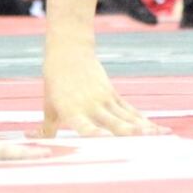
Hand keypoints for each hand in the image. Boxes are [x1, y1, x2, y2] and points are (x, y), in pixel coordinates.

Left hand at [39, 47, 160, 136]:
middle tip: (142, 141)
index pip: (84, 125)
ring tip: (160, 137)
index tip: (102, 138)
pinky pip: (131, 111)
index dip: (93, 132)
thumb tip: (33, 140)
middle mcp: (90, 106)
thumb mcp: (49, 104)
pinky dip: (145, 121)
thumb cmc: (55, 81)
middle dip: (127, 133)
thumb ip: (46, 128)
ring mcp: (104, 100)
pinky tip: (158, 130)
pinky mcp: (113, 94)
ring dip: (143, 128)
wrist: (69, 50)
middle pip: (112, 122)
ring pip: (127, 117)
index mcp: (72, 111)